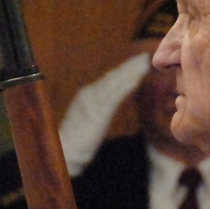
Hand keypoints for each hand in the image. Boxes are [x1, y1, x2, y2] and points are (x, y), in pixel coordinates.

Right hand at [58, 52, 152, 176]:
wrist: (65, 152)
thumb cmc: (76, 140)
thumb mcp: (91, 122)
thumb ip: (100, 110)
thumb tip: (110, 103)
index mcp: (88, 96)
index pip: (109, 80)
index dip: (124, 70)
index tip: (139, 61)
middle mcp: (89, 95)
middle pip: (113, 78)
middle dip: (129, 66)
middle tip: (145, 56)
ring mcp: (92, 103)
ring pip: (114, 83)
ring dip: (129, 72)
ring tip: (143, 63)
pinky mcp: (97, 113)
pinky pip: (114, 96)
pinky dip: (125, 86)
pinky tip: (136, 79)